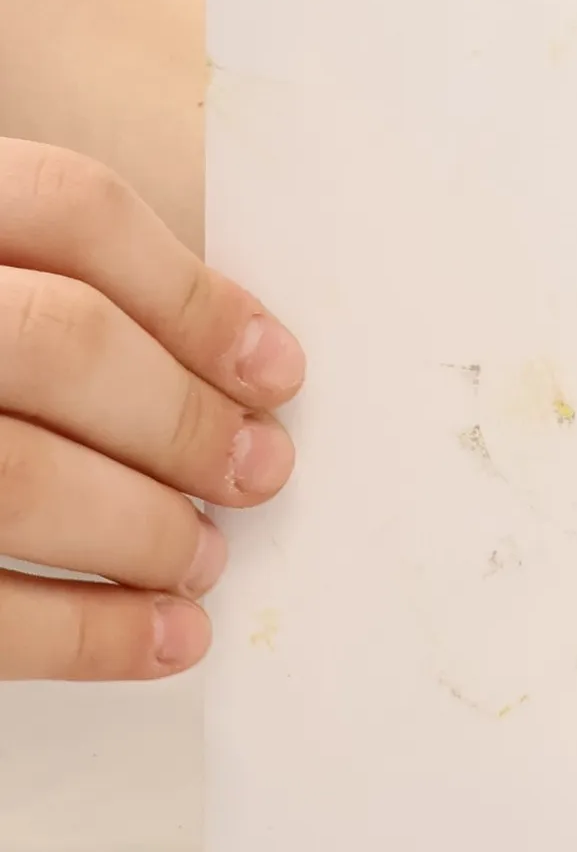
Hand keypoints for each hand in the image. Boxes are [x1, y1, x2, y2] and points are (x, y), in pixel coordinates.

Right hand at [0, 142, 302, 678]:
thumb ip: (44, 288)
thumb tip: (231, 368)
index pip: (67, 209)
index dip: (190, 292)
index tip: (276, 368)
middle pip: (58, 341)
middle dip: (182, 419)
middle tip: (258, 471)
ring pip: (17, 478)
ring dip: (143, 529)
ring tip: (203, 559)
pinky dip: (84, 634)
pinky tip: (162, 642)